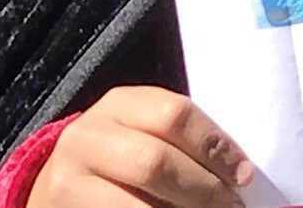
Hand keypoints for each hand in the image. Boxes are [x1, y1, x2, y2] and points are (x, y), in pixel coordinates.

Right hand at [28, 87, 252, 207]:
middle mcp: (87, 137)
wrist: (57, 189)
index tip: (245, 176)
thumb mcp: (142, 135)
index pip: (175, 114)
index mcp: (119, 104)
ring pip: (137, 205)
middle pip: (155, 161)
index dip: (215, 146)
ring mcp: (67, 181)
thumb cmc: (119, 161)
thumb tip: (239, 175)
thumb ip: (180, 144)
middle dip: (203, 191)